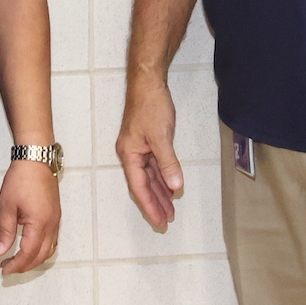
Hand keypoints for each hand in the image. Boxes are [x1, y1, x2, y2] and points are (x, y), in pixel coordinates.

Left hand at [0, 158, 63, 273]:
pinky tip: (29, 247)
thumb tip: (0, 251)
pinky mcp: (56, 215)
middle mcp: (52, 225)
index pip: (29, 253)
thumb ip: (5, 231)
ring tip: (18, 260)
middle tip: (8, 267)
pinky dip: (42, 249)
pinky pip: (52, 240)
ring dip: (35, 259)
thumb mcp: (7, 205)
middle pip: (42, 255)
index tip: (4, 270)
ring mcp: (56, 220)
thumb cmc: (20, 179)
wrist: (36, 159)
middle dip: (26, 266)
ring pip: (50, 249)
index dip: (16, 265)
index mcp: (39, 223)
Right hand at [115, 76, 183, 231]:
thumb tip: (175, 186)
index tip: (160, 221)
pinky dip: (163, 177)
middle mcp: (132, 154)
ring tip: (170, 210)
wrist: (149, 83)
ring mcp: (139, 148)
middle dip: (155, 203)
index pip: (139, 187)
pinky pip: (155, 166)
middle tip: (166, 221)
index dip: (150, 205)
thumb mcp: (161, 137)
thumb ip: (168, 163)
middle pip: (143, 185)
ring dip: (160, 192)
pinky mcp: (148, 142)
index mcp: (129, 155)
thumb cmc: (150, 106)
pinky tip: (170, 187)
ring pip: (150, 177)